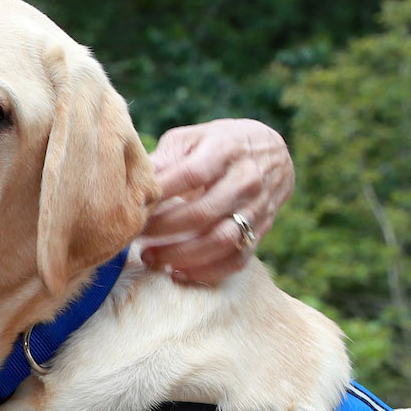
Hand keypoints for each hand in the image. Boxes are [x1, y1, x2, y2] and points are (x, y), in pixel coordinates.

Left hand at [140, 118, 294, 285]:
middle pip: (202, 213)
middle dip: (162, 229)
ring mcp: (256, 208)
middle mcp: (245, 181)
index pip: (191, 175)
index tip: (133, 205)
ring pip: (220, 241)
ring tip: (149, 257)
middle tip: (135, 235)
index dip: (160, 193)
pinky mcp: (261, 231)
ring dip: (179, 255)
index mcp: (225, 151)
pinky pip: (236, 260)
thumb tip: (134, 180)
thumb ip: (164, 158)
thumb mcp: (193, 138)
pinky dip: (205, 272)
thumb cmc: (220, 144)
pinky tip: (177, 272)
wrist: (277, 153)